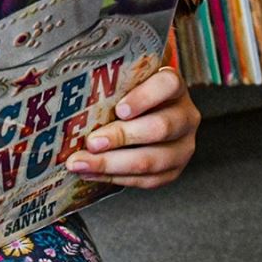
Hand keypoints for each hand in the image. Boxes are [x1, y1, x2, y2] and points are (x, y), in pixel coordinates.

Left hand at [65, 66, 198, 188]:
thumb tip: (75, 97)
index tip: (119, 109)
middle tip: (92, 142)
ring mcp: (183, 146)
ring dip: (113, 164)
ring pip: (153, 160)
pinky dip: (116, 178)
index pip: (167, 85)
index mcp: (174, 86)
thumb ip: (111, 85)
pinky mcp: (174, 171)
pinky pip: (147, 180)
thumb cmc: (130, 94)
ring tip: (83, 163)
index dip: (144, 98)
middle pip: (160, 127)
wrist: (149, 114)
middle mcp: (185, 116)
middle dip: (121, 137)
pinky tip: (92, 173)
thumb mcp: (126, 82)